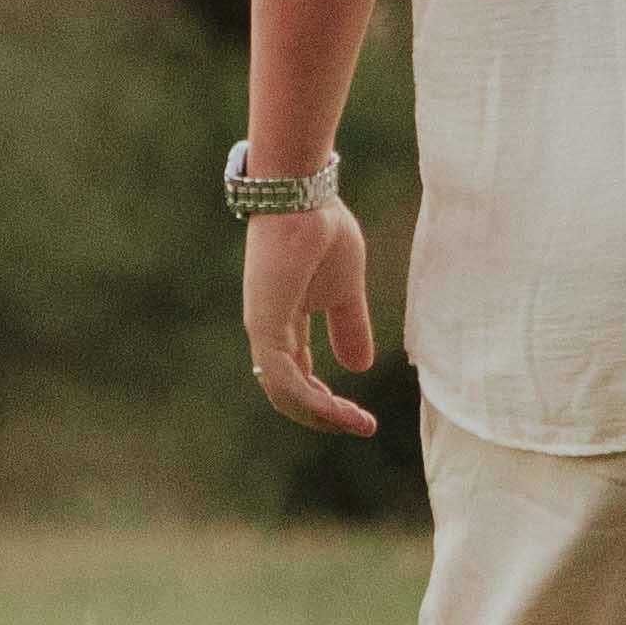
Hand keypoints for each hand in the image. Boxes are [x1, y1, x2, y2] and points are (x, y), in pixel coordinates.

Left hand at [244, 198, 380, 437]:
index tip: (360, 416)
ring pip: (286, 395)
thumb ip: (350, 326)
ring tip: (357, 424)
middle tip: (361, 426)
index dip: (327, 402)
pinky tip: (341, 411)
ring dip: (323, 416)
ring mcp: (264, 331)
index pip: (298, 378)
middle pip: (289, 393)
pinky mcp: (265, 326)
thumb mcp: (346, 290)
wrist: (304, 198)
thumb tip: (359, 366)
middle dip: (326, 416)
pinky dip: (314, 401)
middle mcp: (269, 333)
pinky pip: (286, 380)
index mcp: (285, 325)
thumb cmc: (323, 232)